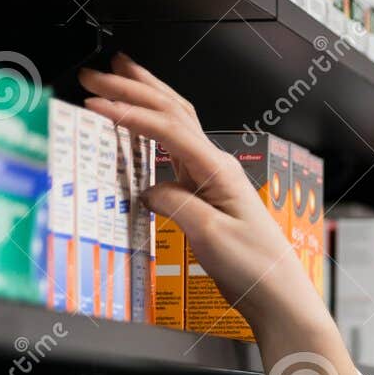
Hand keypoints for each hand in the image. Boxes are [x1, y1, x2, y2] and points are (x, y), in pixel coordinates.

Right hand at [79, 53, 326, 342]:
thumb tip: (147, 189)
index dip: (129, 112)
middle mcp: (217, 168)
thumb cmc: (256, 270)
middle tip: (97, 77)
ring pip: (176, 125)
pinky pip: (174, 153)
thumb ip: (175, 204)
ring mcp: (212, 180)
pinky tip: (138, 129)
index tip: (95, 105)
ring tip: (118, 78)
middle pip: (173, 113)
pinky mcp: (207, 196)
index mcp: (219, 171)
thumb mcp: (210, 236)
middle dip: (133, 89)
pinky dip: (152, 132)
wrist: (278, 297)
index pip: (168, 128)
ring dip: (145, 99)